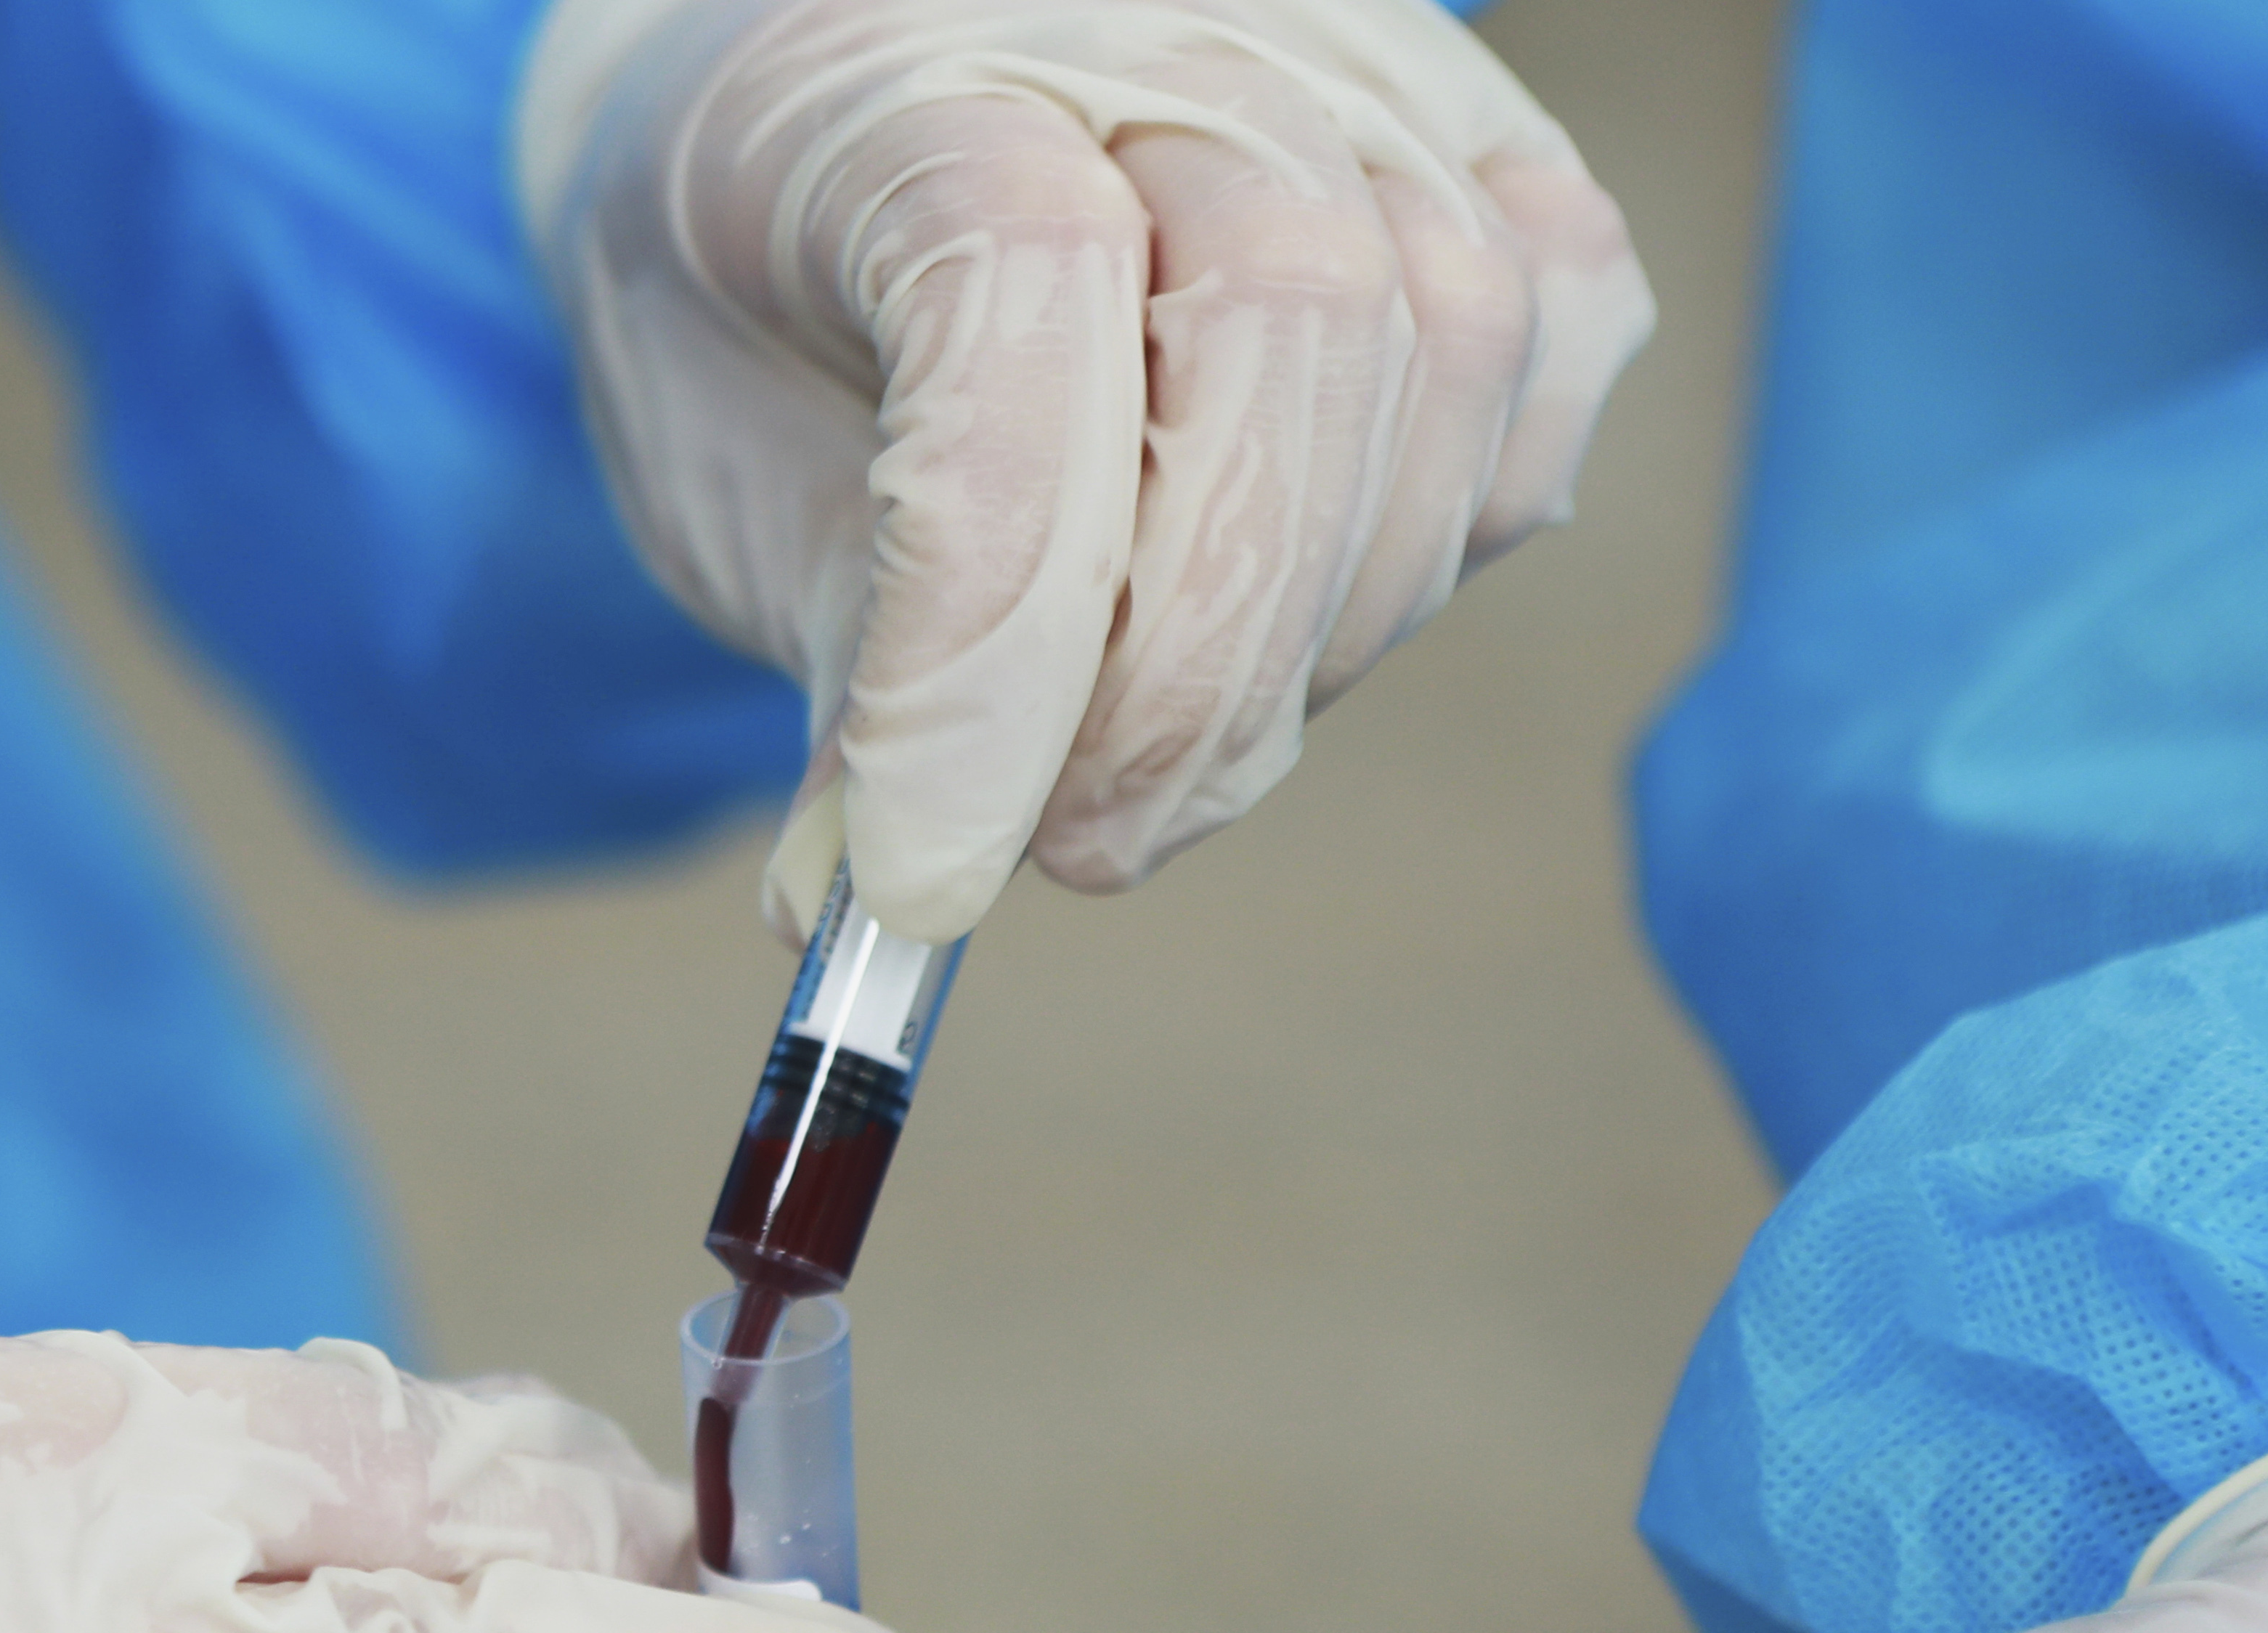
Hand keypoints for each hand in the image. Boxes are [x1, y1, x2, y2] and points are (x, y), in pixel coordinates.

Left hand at [520, 0, 1652, 943]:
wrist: (806, 98)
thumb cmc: (747, 294)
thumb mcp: (710, 471)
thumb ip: (836, 672)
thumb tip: (868, 910)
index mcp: (906, 77)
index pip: (1020, 317)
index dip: (997, 639)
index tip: (932, 872)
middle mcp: (1157, 19)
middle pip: (1291, 315)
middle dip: (1189, 669)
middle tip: (1071, 842)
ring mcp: (1344, 53)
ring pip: (1446, 343)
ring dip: (1313, 631)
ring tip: (1156, 750)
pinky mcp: (1477, 126)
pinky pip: (1557, 329)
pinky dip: (1456, 524)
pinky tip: (1302, 612)